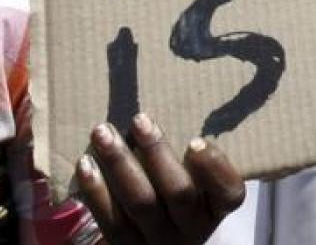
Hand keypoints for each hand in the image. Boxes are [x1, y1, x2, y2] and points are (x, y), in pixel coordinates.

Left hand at [78, 115, 245, 244]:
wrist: (155, 239)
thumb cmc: (175, 190)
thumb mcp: (194, 177)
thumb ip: (189, 150)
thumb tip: (167, 87)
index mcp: (216, 206)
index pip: (229, 192)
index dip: (214, 168)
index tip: (195, 140)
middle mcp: (193, 228)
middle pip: (179, 193)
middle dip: (157, 153)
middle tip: (139, 119)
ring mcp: (160, 241)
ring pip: (142, 203)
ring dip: (120, 164)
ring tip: (102, 132)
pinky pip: (112, 221)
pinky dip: (97, 191)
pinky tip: (86, 164)